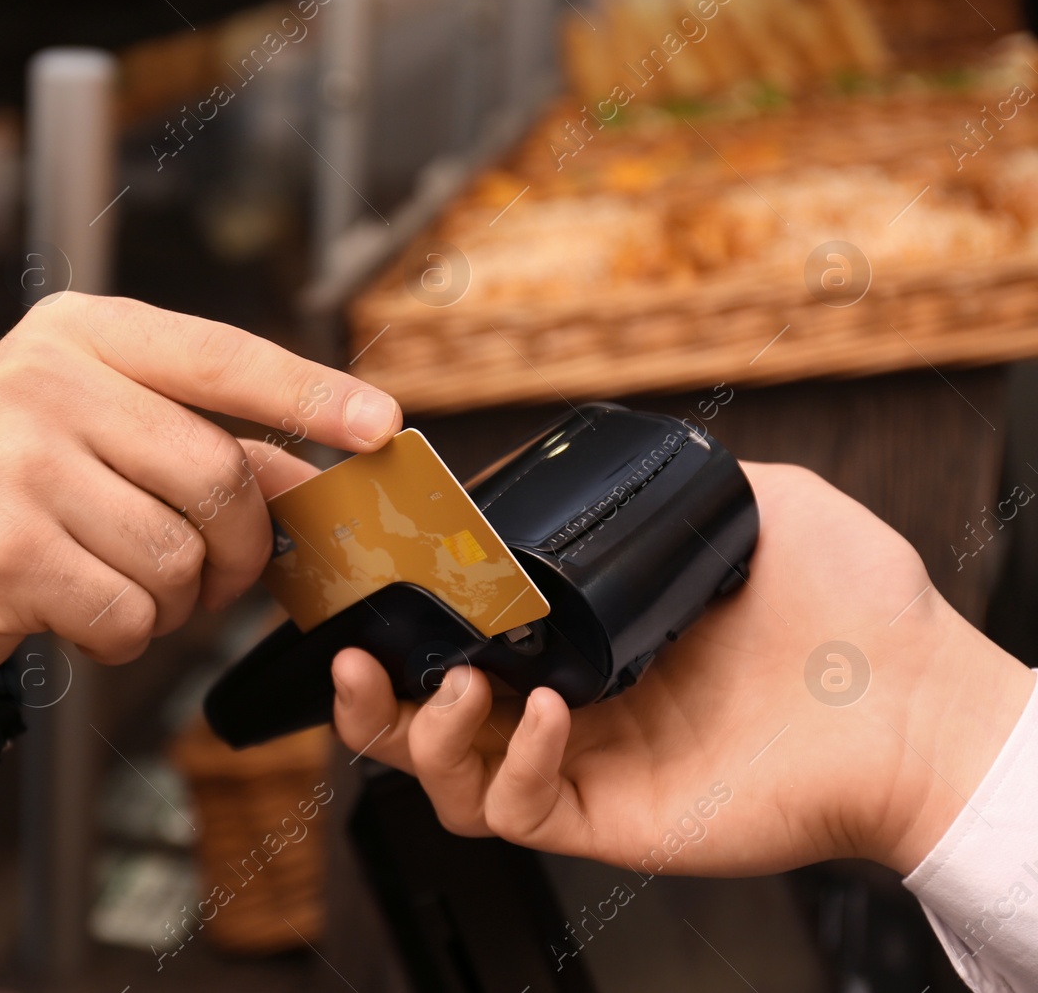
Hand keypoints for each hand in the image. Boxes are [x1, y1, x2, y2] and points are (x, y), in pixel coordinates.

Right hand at [0, 293, 396, 681]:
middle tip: (226, 574)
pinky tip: (89, 613)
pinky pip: (128, 612)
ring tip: (134, 587)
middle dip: (242, 543)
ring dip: (178, 598)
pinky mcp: (4, 551)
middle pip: (215, 472)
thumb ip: (195, 436)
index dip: (309, 393)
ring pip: (177, 554)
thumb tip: (313, 477)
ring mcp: (18, 465)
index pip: (218, 357)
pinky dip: (130, 634)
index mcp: (79, 334)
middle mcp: (45, 383)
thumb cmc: (9, 481)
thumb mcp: (94, 425)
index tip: (380, 424)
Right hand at [332, 462, 1033, 876]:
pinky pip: (520, 812)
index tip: (373, 578)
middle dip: (366, 697)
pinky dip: (515, 763)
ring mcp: (585, 767)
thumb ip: (687, 484)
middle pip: (423, 719)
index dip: (405, 618)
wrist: (925, 705)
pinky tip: (548, 712)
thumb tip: (622, 457)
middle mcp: (567, 707)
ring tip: (447, 686)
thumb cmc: (861, 613)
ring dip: (418, 734)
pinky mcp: (611, 820)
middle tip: (351, 655)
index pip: (464, 637)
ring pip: (447, 779)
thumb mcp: (764, 506)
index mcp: (584, 640)